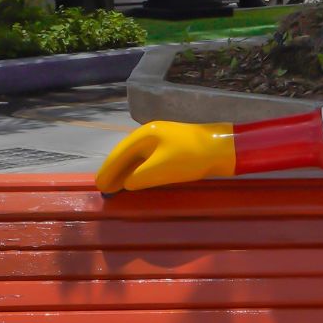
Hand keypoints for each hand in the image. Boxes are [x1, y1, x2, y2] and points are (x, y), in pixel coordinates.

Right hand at [95, 120, 235, 193]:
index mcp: (145, 135)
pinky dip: (138, 171)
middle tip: (103, 188)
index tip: (99, 184)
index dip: (108, 170)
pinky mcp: (172, 149)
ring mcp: (161, 141)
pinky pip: (147, 160)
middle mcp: (150, 135)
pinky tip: (136, 181)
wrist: (222, 148)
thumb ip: (140, 176)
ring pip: (136, 158)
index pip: (119, 153)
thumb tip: (127, 183)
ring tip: (115, 188)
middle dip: (114, 171)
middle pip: (125, 154)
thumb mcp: (161, 168)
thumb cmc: (191, 157)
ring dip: (125, 172)